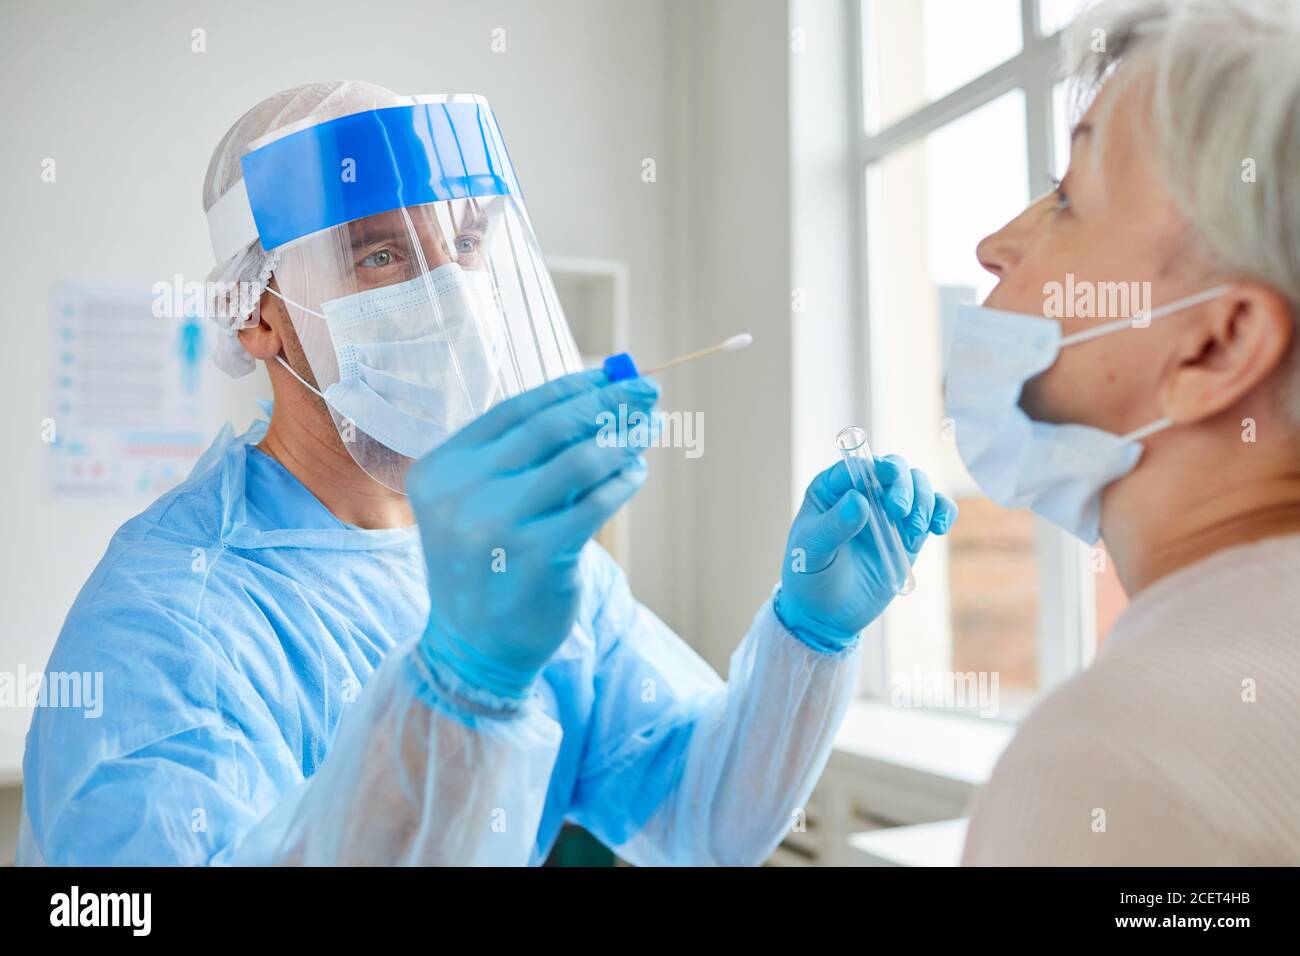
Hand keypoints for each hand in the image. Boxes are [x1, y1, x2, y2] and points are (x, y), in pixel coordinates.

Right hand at [410, 369, 658, 700]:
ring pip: (580, 461)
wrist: (474, 649)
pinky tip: (635, 472)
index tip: (613, 374)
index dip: (571, 386)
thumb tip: (603, 393)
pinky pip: (597, 504)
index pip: (516, 410)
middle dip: (608, 402)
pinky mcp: (539, 557)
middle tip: (648, 390)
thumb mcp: (484, 502)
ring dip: (623, 439)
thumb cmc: (489, 563)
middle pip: (550, 427)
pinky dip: (624, 481)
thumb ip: (528, 455)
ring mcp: (498, 526)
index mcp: (441, 470)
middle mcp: (462, 493)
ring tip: (649, 429)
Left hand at [775, 455, 956, 649]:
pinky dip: (943, 511)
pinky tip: (938, 527)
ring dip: (923, 500)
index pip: (858, 466)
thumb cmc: (808, 577)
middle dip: (904, 485)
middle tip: (898, 512)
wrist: (826, 615)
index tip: (889, 477)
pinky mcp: (909, 534)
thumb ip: (833, 526)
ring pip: (918, 485)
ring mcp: (888, 513)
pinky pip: (934, 510)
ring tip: (915, 530)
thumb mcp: (811, 551)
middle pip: (895, 469)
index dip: (876, 467)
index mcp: (831, 489)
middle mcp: (863, 494)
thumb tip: (859, 500)